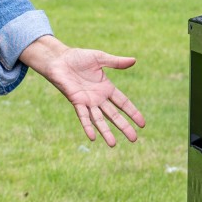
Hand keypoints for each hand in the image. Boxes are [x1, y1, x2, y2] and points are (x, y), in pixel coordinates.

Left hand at [19, 36, 144, 146]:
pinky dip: (87, 126)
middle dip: (124, 127)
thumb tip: (134, 60)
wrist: (59, 59)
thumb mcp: (100, 58)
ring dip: (106, 132)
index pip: (123, 103)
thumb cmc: (78, 57)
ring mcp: (87, 101)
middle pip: (114, 115)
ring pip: (99, 120)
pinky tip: (92, 137)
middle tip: (134, 139)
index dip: (133, 113)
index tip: (142, 124)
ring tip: (113, 144)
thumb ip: (116, 62)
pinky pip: (83, 116)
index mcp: (106, 88)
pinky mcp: (75, 101)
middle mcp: (98, 98)